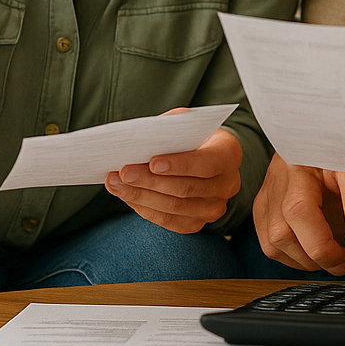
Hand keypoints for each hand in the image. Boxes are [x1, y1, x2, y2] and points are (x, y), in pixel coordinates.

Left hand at [105, 120, 243, 233]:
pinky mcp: (197, 223)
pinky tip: (126, 195)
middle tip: (123, 172)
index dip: (180, 165)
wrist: (204, 157)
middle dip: (150, 181)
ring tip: (115, 184)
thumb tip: (143, 138)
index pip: (207, 163)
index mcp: (229, 154)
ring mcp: (214, 207)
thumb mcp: (186, 122)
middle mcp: (228, 184)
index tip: (152, 162)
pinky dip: (144, 209)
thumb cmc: (191, 136)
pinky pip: (169, 222)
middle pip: (186, 188)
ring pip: (174, 208)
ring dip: (140, 196)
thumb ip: (170, 127)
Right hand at [251, 153, 344, 274]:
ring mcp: (276, 180)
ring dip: (307, 258)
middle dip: (324, 250)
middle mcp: (302, 161)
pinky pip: (268, 242)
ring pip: (279, 232)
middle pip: (300, 210)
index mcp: (342, 153)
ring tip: (331, 255)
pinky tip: (310, 251)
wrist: (324, 151)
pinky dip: (292, 257)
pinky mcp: (261, 200)